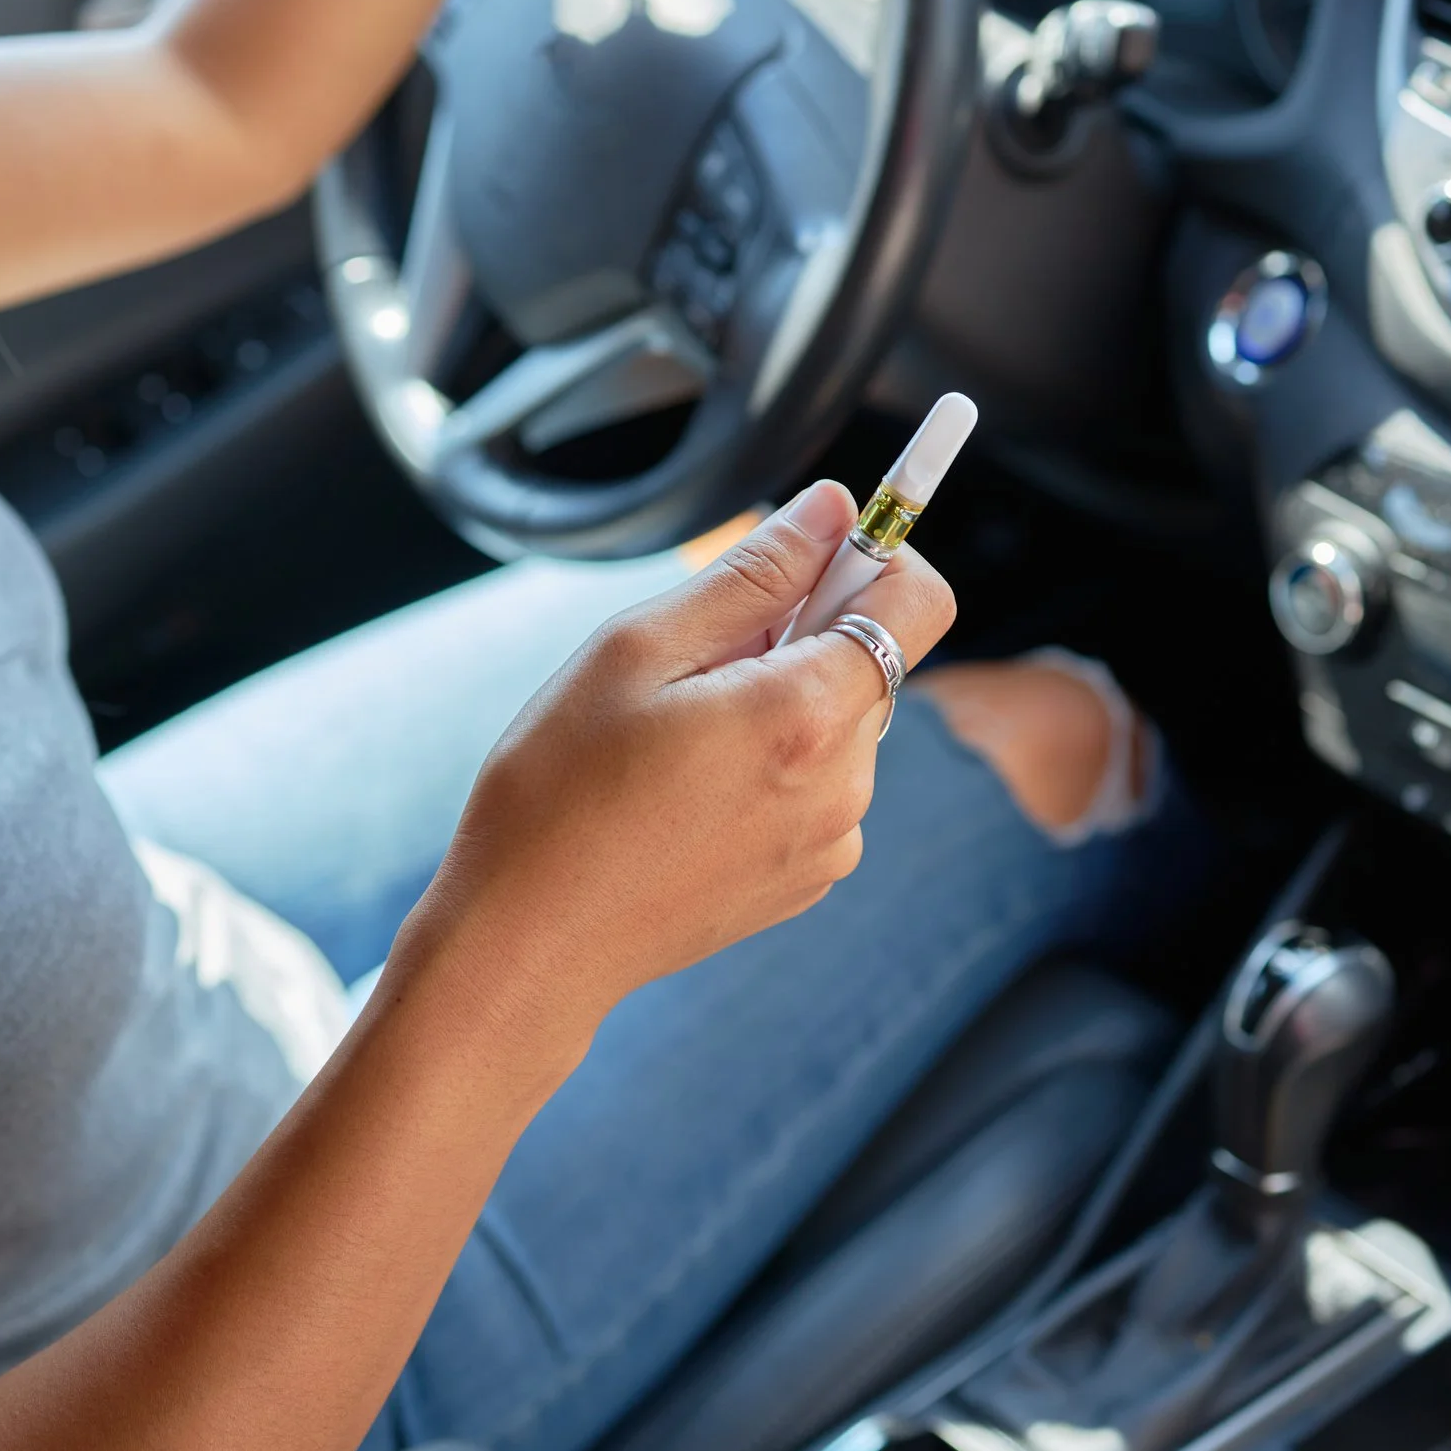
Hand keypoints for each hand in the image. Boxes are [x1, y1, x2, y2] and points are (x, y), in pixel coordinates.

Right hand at [397, 481, 957, 1051]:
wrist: (529, 940)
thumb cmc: (559, 792)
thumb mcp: (636, 649)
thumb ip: (751, 572)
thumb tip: (831, 509)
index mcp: (808, 713)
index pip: (920, 599)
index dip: (876, 556)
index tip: (815, 551)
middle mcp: (845, 782)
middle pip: (874, 657)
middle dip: (804, 634)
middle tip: (698, 662)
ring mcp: (833, 839)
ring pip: (841, 721)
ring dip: (784, 702)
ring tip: (679, 737)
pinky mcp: (810, 877)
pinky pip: (819, 785)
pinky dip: (774, 765)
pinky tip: (688, 790)